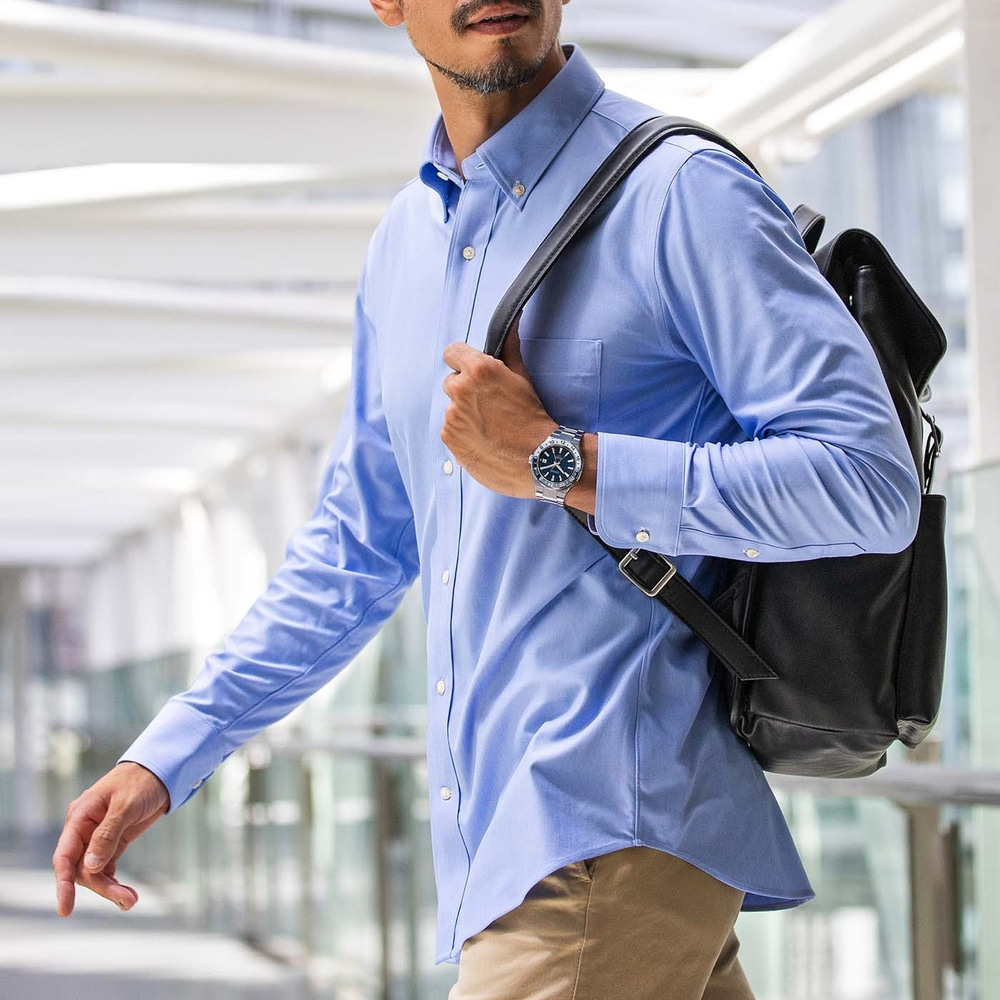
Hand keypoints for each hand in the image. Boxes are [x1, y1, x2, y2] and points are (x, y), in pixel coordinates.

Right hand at [52, 761, 169, 916]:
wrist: (160, 771)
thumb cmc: (141, 781)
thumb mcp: (126, 804)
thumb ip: (107, 834)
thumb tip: (89, 866)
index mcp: (80, 817)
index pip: (64, 856)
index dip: (63, 884)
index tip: (66, 909)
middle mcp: (84, 829)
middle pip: (82, 868)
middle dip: (101, 887)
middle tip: (127, 900)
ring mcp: (98, 837)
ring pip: (95, 871)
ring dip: (110, 888)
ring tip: (131, 900)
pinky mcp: (113, 841)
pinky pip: (107, 867)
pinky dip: (114, 881)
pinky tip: (126, 894)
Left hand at [441, 312, 555, 497]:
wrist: (536, 458)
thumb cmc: (532, 415)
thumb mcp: (522, 377)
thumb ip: (510, 347)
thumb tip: (513, 321)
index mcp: (478, 370)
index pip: (451, 352)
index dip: (462, 360)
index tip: (471, 371)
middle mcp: (460, 390)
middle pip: (451, 382)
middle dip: (465, 389)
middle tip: (488, 404)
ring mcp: (452, 416)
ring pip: (451, 408)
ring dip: (464, 413)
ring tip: (488, 426)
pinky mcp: (449, 438)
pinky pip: (450, 429)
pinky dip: (462, 433)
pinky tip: (483, 439)